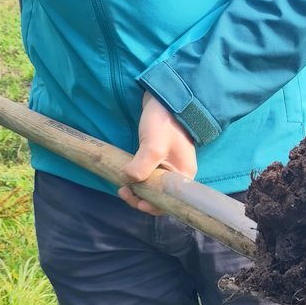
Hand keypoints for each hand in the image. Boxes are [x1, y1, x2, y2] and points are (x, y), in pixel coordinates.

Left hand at [118, 92, 196, 214]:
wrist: (165, 98)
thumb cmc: (165, 123)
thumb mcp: (153, 147)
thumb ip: (141, 167)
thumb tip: (126, 181)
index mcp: (183, 176)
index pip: (168, 201)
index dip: (151, 205)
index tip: (134, 199)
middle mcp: (177, 175)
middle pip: (159, 196)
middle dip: (140, 197)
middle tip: (123, 190)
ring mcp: (168, 166)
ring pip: (151, 186)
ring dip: (136, 189)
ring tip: (122, 185)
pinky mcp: (158, 158)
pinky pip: (148, 175)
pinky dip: (136, 178)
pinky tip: (126, 175)